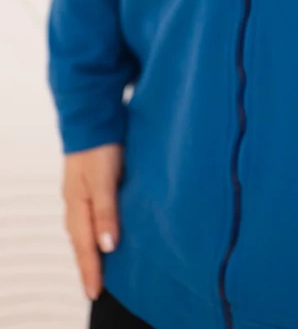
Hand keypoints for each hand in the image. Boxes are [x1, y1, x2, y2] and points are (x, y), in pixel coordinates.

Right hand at [63, 144, 122, 300]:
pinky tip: (104, 232)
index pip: (84, 247)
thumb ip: (107, 212)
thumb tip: (107, 246)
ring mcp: (81, 193)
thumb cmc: (98, 145)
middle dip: (88, 265)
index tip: (95, 292)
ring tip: (100, 267)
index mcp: (77, 205)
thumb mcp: (104, 180)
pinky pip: (90, 216)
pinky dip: (95, 230)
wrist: (92, 117)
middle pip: (81, 242)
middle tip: (95, 287)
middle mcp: (76, 202)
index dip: (91, 270)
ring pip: (84, 229)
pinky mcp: (90, 185)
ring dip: (91, 249)